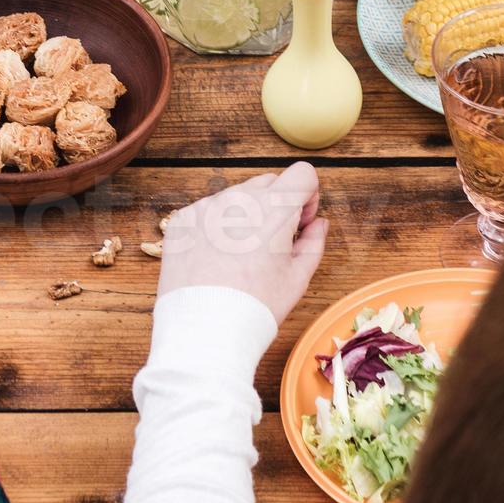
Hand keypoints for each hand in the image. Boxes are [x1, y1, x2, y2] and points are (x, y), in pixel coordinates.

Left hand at [157, 164, 327, 327]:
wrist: (204, 329)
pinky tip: (215, 260)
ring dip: (245, 216)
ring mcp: (207, 206)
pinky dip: (216, 228)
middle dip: (276, 206)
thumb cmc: (255, 306)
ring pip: (236, 197)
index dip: (307, 197)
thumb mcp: (297, 279)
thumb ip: (314, 243)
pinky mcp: (184, 219)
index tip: (300, 223)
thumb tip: (319, 224)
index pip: (302, 174)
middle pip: (268, 183)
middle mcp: (239, 198)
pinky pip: (208, 212)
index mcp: (274, 208)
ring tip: (239, 258)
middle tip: (271, 246)